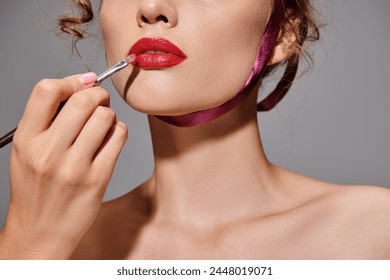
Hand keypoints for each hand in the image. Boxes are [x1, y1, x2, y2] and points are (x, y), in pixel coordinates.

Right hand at [0, 73, 127, 258]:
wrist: (41, 231)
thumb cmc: (36, 189)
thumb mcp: (27, 152)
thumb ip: (47, 120)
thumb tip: (80, 87)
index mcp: (27, 140)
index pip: (46, 91)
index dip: (69, 81)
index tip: (81, 84)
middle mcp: (49, 152)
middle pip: (84, 101)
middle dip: (97, 94)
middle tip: (99, 101)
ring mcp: (75, 166)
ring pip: (105, 116)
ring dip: (109, 114)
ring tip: (103, 124)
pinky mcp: (98, 178)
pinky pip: (119, 136)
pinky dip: (119, 131)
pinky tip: (110, 138)